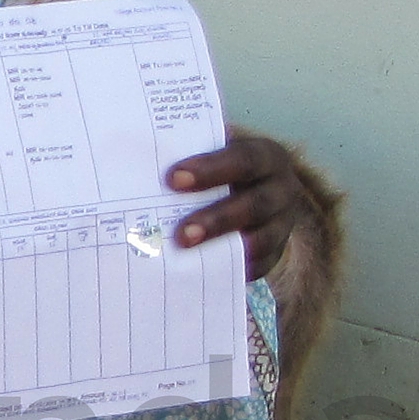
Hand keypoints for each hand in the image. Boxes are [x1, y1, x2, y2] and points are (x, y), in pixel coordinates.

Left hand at [168, 130, 314, 279]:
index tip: (173, 179)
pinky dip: (230, 268)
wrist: (252, 189)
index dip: (210, 169)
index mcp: (266, 156)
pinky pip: (257, 265)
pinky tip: (200, 270)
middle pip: (254, 205)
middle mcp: (282, 189)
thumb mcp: (211, 149)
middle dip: (216, 219)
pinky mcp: (275, 254)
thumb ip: (185, 150)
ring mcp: (282, 225)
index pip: (244, 160)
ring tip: (184, 250)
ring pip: (259, 240)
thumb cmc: (219, 165)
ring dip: (222, 246)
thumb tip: (136, 156)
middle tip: (180, 234)